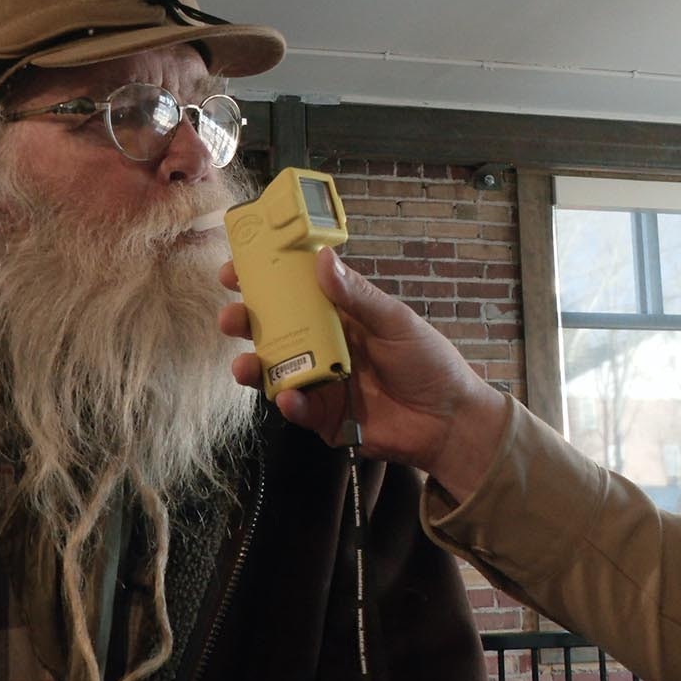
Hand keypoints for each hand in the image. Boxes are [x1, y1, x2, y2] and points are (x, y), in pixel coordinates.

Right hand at [218, 249, 508, 498]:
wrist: (448, 421)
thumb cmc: (428, 362)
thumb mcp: (394, 321)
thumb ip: (357, 295)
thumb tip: (321, 259)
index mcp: (339, 316)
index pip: (294, 292)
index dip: (264, 280)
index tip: (236, 270)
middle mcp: (323, 346)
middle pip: (274, 330)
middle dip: (247, 322)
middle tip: (231, 318)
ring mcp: (320, 382)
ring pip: (276, 371)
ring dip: (254, 367)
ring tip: (244, 366)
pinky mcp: (323, 417)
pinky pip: (297, 408)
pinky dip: (290, 402)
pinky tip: (289, 398)